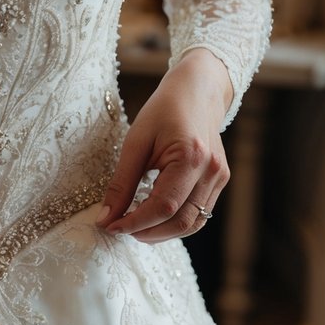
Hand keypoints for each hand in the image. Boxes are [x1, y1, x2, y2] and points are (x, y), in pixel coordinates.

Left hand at [96, 50, 232, 242]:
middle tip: (120, 228)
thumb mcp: (135, 142)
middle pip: (180, 222)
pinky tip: (153, 217)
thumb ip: (121, 183)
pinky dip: (174, 223)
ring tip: (135, 225)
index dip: (135, 222)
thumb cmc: (164, 110)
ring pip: (192, 224)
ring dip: (161, 233)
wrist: (198, 91)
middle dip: (147, 232)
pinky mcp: (219, 181)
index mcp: (191, 157)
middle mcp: (211, 171)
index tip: (110, 226)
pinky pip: (198, 214)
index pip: (163, 207)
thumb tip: (105, 218)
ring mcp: (219, 177)